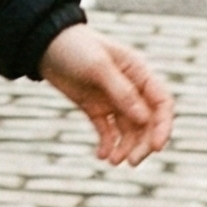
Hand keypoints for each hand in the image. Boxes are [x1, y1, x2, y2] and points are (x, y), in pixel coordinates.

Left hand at [39, 26, 172, 165]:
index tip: (156, 147)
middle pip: (147, 122)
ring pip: (128, 131)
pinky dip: (107, 145)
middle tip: (132, 162)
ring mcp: (113, 100)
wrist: (43, 44)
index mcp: (139, 72)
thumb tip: (144, 119)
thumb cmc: (75, 47)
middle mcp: (131, 89)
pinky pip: (107, 132)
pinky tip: (102, 155)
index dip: (163, 126)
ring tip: (112, 161)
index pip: (162, 103)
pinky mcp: (95, 109)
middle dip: (143, 144)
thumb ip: (121, 91)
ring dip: (125, 148)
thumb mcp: (98, 66)